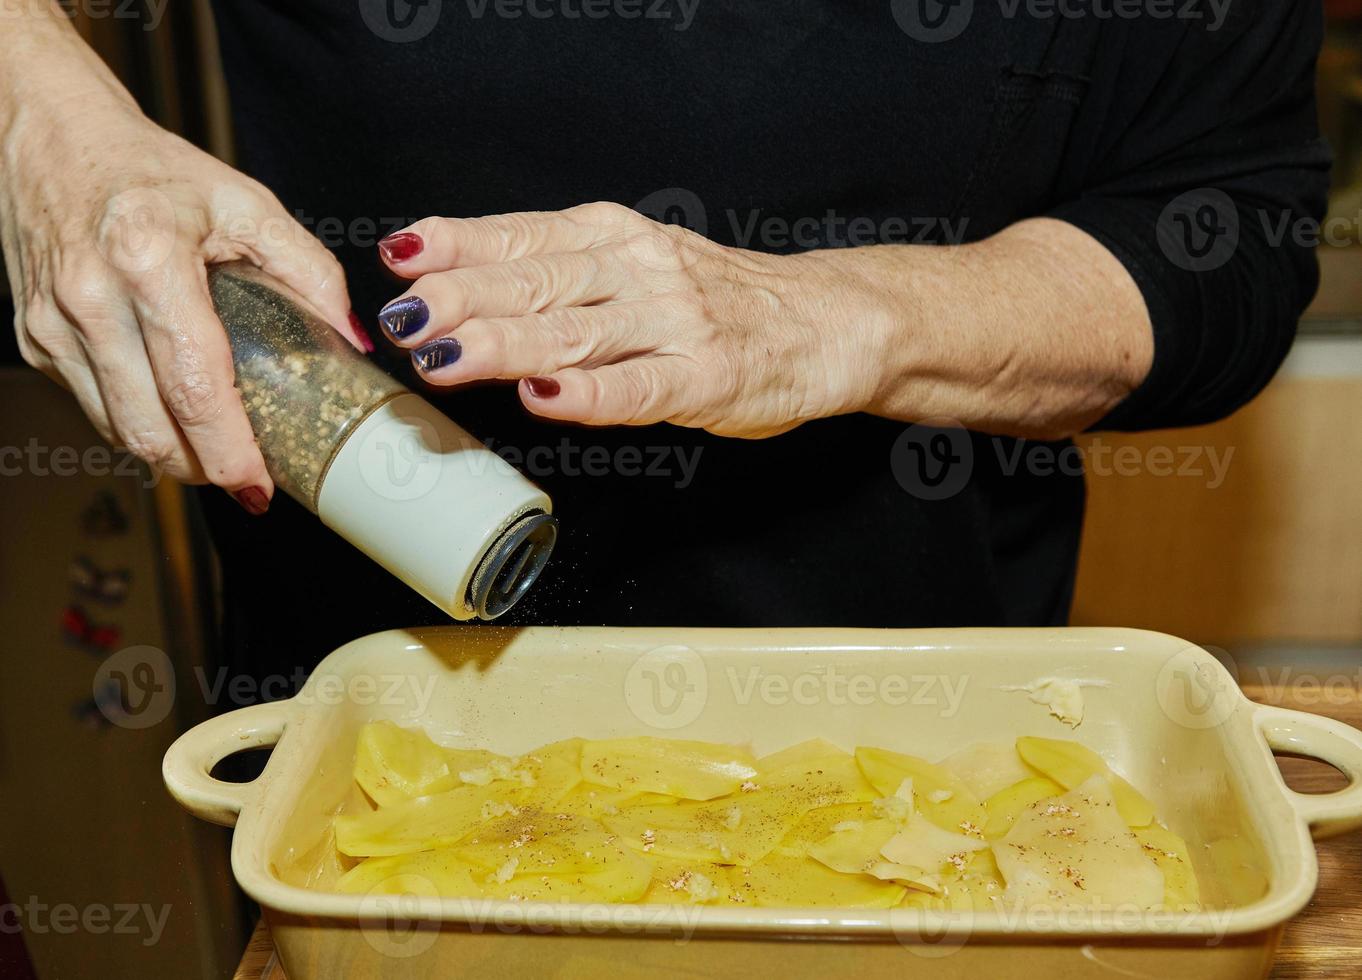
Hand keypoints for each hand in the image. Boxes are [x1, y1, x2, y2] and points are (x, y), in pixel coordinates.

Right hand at [0, 90, 360, 507]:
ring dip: (171, 455)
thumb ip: (310, 273)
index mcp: (149, 262)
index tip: (258, 485)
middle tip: (246, 476)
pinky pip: (93, 408)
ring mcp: (54, 323)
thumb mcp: (247, 205)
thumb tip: (352, 341)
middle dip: (204, 469)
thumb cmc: (154, 172)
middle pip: (151, 428)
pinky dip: (137, 423)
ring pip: (118, 431)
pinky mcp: (35, 338)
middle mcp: (91, 298)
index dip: (229, 451)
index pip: (194, 387)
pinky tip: (171, 412)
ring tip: (214, 450)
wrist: (54, 139)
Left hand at [375, 202, 889, 437]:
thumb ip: (553, 277)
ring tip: (448, 356)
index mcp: (610, 237)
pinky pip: (639, 386)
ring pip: (576, 332)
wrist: (822, 321)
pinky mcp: (704, 376)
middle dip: (463, 298)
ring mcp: (672, 322)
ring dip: (507, 344)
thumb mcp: (630, 264)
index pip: (521, 236)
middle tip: (405, 318)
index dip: (458, 246)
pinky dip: (590, 394)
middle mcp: (636, 269)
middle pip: (537, 283)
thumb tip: (448, 289)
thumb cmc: (713, 299)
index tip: (400, 258)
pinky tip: (547, 397)